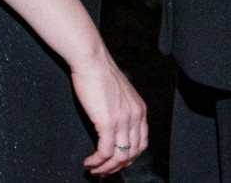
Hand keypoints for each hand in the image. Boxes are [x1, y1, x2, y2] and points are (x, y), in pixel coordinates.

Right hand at [73, 52, 148, 175]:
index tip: (117, 162)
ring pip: (120, 156)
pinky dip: (97, 161)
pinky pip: (105, 152)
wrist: (91, 60)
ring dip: (106, 168)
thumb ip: (120, 109)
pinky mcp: (108, 123)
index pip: (142, 142)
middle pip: (132, 153)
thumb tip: (112, 127)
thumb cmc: (99, 72)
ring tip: (94, 170)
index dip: (130, 157)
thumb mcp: (118, 93)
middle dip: (118, 166)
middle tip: (104, 171)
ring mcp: (123, 120)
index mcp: (139, 109)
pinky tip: (89, 162)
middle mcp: (135, 116)